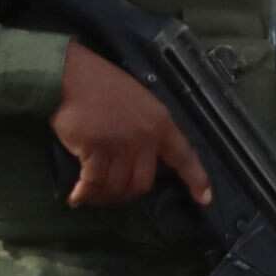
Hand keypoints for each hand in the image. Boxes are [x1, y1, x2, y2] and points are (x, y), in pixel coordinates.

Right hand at [48, 42, 211, 209]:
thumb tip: (141, 159)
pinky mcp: (95, 150)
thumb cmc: (100, 84)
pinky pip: (93, 183)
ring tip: (90, 194)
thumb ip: (146, 128)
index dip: (196, 179)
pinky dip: (84, 194)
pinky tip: (76, 197)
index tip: (204, 200)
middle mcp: (144, 136)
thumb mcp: (137, 100)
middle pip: (143, 183)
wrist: (70, 75)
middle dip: (126, 193)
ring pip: (117, 186)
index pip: (183, 156)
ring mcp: (120, 144)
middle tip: (111, 193)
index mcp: (160, 122)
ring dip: (103, 196)